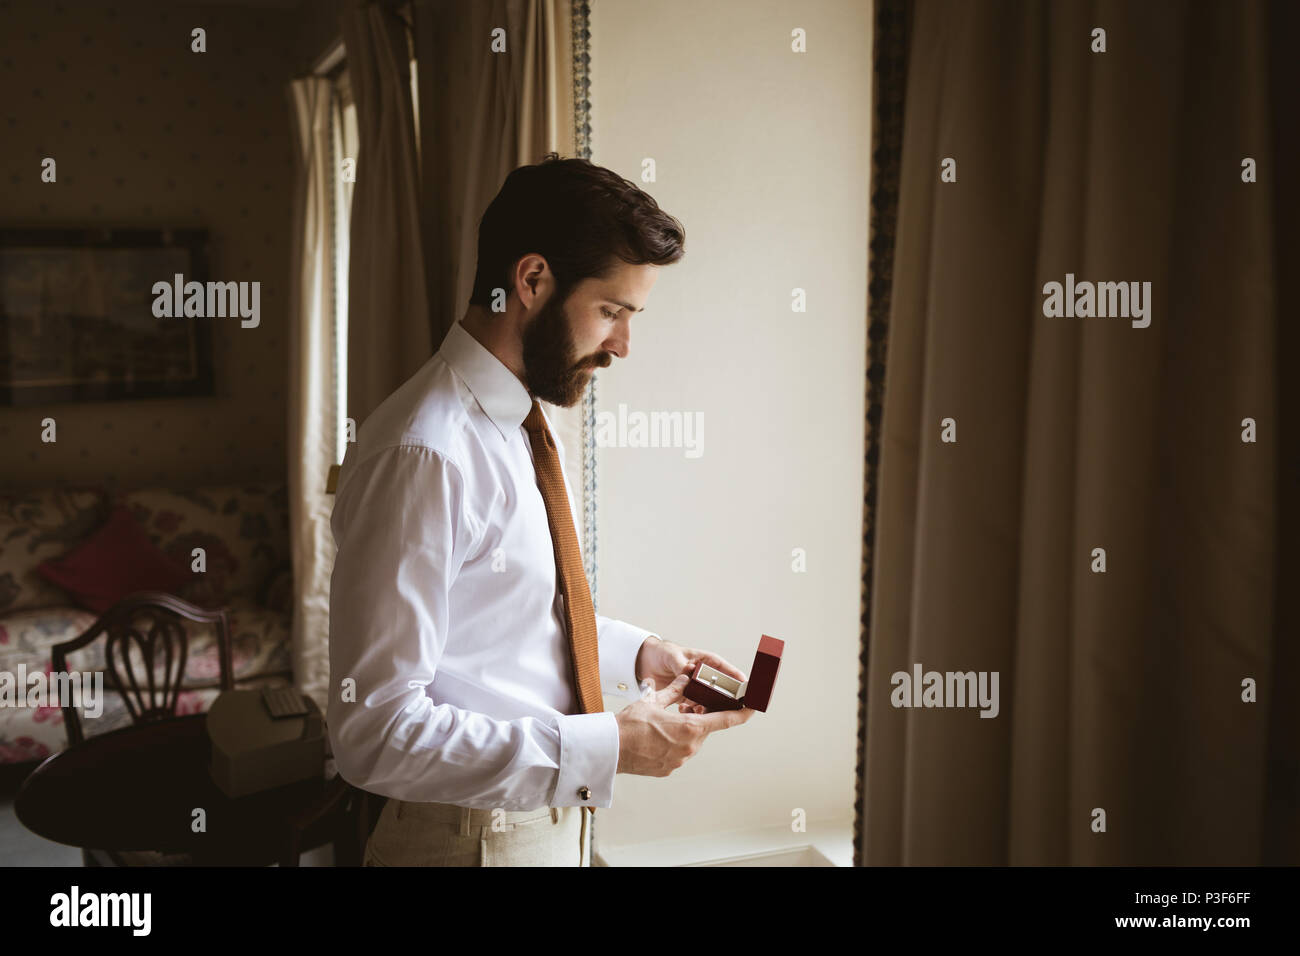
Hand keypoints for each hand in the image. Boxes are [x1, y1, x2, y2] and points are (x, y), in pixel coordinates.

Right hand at [614, 674, 754, 775]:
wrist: (611, 750)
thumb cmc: (630, 725)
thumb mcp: (653, 701)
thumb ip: (674, 690)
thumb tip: (684, 679)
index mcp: (690, 727)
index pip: (726, 720)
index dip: (743, 713)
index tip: (753, 707)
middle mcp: (690, 746)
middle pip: (703, 729)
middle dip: (696, 718)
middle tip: (682, 708)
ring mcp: (680, 760)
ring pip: (691, 740)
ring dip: (683, 731)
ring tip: (660, 724)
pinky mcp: (670, 769)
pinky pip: (678, 752)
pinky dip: (672, 743)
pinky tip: (655, 737)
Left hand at [636, 636, 749, 714]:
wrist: (646, 663)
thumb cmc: (663, 654)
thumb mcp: (672, 656)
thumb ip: (680, 664)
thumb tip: (688, 670)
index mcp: (706, 661)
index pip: (725, 669)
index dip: (735, 677)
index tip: (745, 685)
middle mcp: (705, 676)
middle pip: (721, 689)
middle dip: (723, 699)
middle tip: (725, 707)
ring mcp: (697, 687)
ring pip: (709, 701)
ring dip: (707, 707)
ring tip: (699, 711)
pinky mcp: (687, 697)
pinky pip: (695, 707)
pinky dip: (693, 712)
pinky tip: (685, 711)